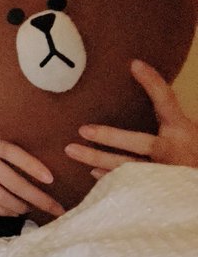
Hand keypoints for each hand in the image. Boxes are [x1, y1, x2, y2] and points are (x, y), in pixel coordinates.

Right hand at [0, 122, 64, 216]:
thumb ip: (7, 146)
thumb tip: (40, 164)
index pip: (12, 152)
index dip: (31, 165)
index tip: (51, 179)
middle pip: (10, 181)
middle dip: (35, 197)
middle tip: (54, 207)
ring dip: (18, 206)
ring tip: (31, 208)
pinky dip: (2, 210)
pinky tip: (13, 211)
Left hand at [65, 59, 197, 177]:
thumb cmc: (192, 155)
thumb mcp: (187, 134)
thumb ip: (168, 119)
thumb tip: (140, 87)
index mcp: (183, 131)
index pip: (166, 100)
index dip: (152, 82)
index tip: (134, 64)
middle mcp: (174, 151)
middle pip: (138, 141)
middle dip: (109, 136)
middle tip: (82, 129)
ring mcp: (164, 174)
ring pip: (125, 166)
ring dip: (96, 158)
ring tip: (71, 150)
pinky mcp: (156, 192)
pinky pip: (127, 185)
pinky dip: (109, 178)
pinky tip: (93, 172)